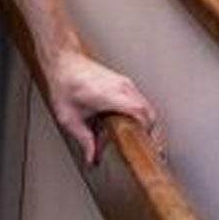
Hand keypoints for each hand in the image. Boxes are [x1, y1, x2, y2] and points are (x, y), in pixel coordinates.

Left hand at [44, 49, 163, 166]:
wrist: (65, 61)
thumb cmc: (65, 86)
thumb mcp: (69, 118)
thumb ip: (83, 139)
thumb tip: (91, 157)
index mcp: (107, 96)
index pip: (137, 111)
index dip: (146, 129)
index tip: (148, 144)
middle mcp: (121, 87)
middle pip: (148, 111)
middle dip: (153, 132)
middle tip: (153, 151)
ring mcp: (125, 83)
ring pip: (147, 105)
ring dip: (150, 124)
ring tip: (149, 142)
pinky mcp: (126, 83)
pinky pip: (142, 100)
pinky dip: (145, 115)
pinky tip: (140, 127)